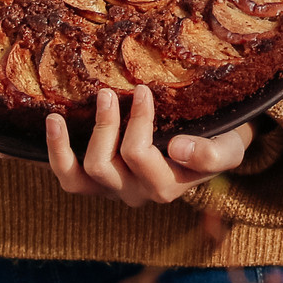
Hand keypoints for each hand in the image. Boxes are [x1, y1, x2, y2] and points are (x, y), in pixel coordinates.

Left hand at [46, 86, 255, 207]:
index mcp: (167, 187)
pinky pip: (68, 177)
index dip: (137, 123)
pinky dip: (55, 152)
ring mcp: (113, 188)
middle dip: (106, 125)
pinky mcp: (96, 181)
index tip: (144, 90)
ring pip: (81, 177)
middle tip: (111, 91)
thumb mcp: (229, 147)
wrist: (212, 145)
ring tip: (79, 106)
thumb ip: (211, 154)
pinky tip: (53, 122)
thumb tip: (177, 148)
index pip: (140, 157)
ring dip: (72, 141)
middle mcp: (136, 193)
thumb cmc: (220, 141)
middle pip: (105, 167)